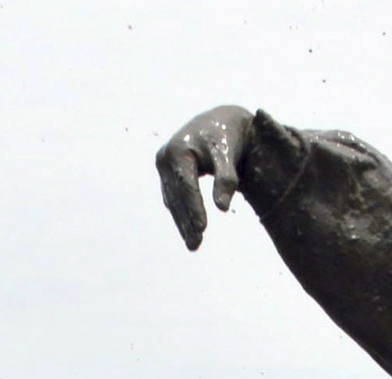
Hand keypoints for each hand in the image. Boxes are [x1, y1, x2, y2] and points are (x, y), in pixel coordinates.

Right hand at [157, 105, 256, 248]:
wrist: (221, 121)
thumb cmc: (227, 137)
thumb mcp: (228, 155)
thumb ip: (226, 179)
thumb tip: (222, 208)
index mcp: (178, 150)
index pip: (187, 185)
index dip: (194, 208)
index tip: (202, 228)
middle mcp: (165, 157)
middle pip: (178, 196)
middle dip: (187, 221)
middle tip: (196, 245)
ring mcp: (164, 164)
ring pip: (173, 199)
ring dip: (183, 222)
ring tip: (194, 244)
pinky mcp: (167, 171)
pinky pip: (174, 196)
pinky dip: (182, 212)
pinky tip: (189, 229)